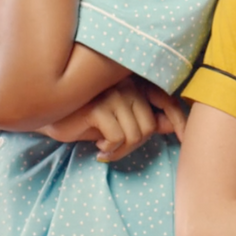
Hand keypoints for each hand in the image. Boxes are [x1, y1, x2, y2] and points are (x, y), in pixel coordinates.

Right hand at [40, 77, 186, 161]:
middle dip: (135, 146)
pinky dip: (110, 150)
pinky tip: (97, 147)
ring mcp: (112, 93)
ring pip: (136, 134)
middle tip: (116, 150)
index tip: (186, 139)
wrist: (50, 120)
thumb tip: (171, 126)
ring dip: (121, 151)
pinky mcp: (98, 106)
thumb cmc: (86, 120)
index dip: (180, 120)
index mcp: (134, 84)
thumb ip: (145, 119)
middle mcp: (125, 84)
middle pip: (149, 125)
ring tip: (105, 149)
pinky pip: (118, 137)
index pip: (167, 100)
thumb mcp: (119, 121)